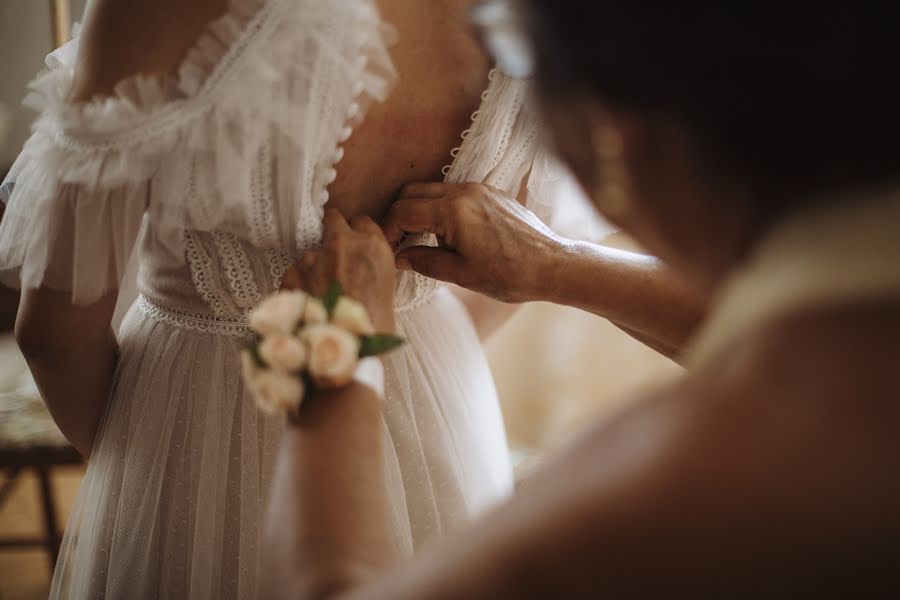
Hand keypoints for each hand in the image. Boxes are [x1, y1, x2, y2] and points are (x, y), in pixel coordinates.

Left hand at [282, 209, 396, 332]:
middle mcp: (342, 244)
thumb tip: (361, 271)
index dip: (358, 235)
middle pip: (333, 219)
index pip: (363, 221)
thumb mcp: (386, 294)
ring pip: (312, 252)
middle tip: (335, 255)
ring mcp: (313, 258)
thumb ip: (371, 271)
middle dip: (333, 232)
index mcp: (373, 248)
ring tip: (320, 293)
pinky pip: (295, 273)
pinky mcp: (291, 274)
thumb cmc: (373, 331)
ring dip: (315, 266)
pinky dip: (299, 285)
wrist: (344, 355)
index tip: (356, 245)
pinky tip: (308, 304)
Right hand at [382, 182, 564, 302]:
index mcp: (453, 210)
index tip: (385, 249)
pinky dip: (439, 208)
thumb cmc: (510, 274)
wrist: (553, 265)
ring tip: (417, 240)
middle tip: (395, 242)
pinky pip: (454, 193)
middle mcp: (464, 191)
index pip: (403, 211)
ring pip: (433, 190)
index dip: (387, 230)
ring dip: (418, 211)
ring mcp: (479, 189)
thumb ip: (424, 262)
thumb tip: (399, 257)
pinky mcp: (491, 193)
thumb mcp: (462, 274)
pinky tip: (443, 233)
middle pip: (413, 192)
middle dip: (398, 216)